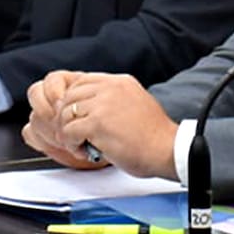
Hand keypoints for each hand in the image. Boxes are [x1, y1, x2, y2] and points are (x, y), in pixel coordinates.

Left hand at [26, 72, 178, 179]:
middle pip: (70, 96)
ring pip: (66, 114)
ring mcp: (103, 105)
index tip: (77, 118)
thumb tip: (91, 108)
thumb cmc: (153, 136)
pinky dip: (71, 145)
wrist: (167, 150)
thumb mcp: (135, 103)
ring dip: (68, 133)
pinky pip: (68, 132)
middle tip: (74, 135)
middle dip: (67, 118)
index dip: (74, 101)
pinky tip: (84, 151)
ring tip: (80, 145)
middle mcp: (110, 88)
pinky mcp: (97, 124)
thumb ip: (113, 100)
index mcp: (120, 82)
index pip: (82, 82)